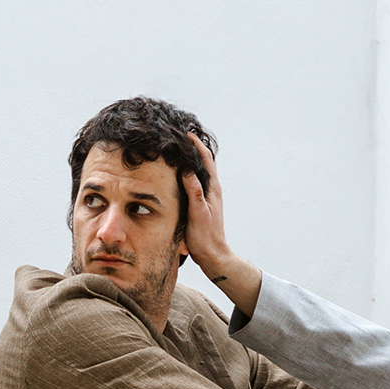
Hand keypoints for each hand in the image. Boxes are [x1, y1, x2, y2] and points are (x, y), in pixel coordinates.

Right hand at [180, 132, 261, 315]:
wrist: (213, 255)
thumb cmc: (205, 236)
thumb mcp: (198, 212)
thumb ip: (194, 191)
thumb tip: (188, 169)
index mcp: (212, 188)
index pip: (206, 159)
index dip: (196, 144)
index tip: (186, 133)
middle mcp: (212, 190)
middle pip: (204, 162)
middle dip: (193, 147)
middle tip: (179, 136)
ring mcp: (207, 197)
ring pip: (199, 172)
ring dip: (190, 159)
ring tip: (177, 149)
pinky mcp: (201, 204)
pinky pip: (194, 183)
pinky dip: (187, 173)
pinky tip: (177, 174)